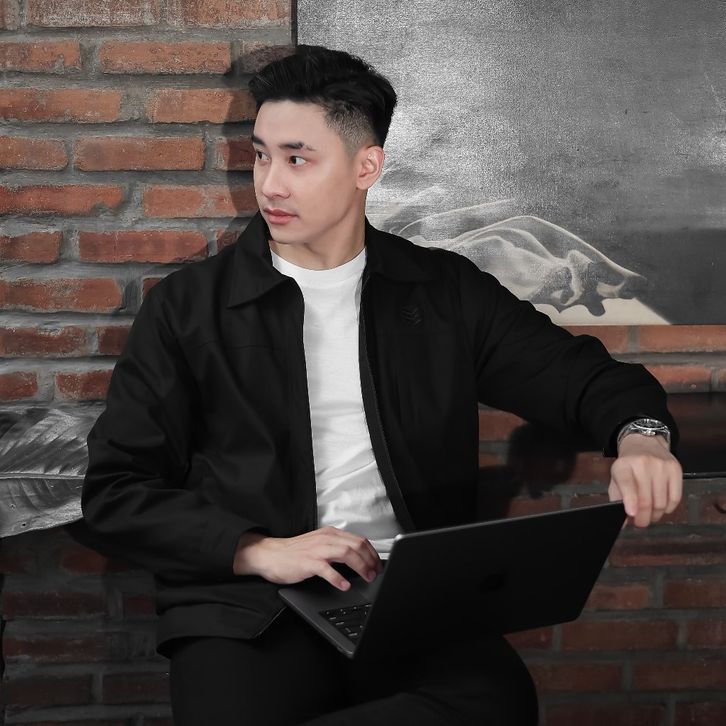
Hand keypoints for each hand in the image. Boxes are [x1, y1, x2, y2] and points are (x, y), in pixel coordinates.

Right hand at [232, 526, 382, 590]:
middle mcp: (326, 539)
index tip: (378, 565)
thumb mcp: (319, 545)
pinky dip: (338, 578)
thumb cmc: (294, 553)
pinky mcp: (308, 563)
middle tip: (375, 573)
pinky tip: (344, 585)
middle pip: (356, 545)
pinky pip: (327, 569)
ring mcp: (317, 550)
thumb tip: (358, 559)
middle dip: (370, 560)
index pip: (359, 540)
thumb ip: (337, 548)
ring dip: (360, 567)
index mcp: (330, 534)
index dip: (372, 553)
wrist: (270, 554)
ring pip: (346, 554)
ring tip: (366, 578)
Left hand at [608, 433, 682, 527]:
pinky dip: (669, 508)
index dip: (630, 501)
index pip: (627, 484)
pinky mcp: (676, 469)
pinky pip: (675, 498)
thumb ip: (617, 499)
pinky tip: (662, 507)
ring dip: (656, 515)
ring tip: (651, 515)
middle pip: (646, 499)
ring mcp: (661, 466)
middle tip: (641, 523)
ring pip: (661, 502)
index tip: (632, 514)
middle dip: (643, 517)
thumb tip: (624, 522)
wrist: (644, 444)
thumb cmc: (628, 466)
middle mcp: (642, 464)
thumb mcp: (616, 478)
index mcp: (623, 466)